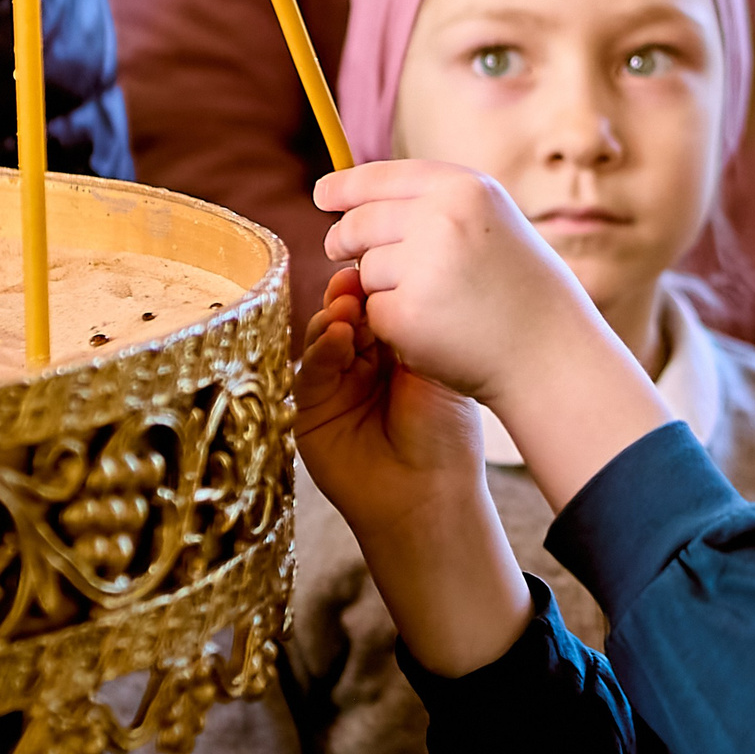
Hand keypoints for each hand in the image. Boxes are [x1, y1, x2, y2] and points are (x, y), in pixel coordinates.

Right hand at [294, 262, 533, 678]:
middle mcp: (362, 360)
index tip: (387, 260)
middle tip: (362, 277)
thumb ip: (413, 326)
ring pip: (323, 334)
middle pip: (346, 310)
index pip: (380, 300)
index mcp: (396, 346)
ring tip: (351, 306)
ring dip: (334, 316)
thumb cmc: (445, 431)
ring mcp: (334, 383)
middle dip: (352, 291)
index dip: (380, 281)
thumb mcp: (436, 366)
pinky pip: (308, 370)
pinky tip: (339, 337)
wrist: (430, 493)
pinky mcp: (309, 409)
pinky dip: (322, 349)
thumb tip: (399, 272)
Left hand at [317, 159, 594, 405]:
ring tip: (433, 303)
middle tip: (339, 250)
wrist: (551, 351)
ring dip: (382, 288)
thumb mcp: (491, 224)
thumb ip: (436, 204)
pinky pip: (372, 312)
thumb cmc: (522, 289)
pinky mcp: (408, 314)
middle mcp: (441, 219)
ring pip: (363, 272)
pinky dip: (391, 325)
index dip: (345, 187)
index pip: (381, 177)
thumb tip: (356, 197)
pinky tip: (431, 330)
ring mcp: (423, 266)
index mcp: (464, 188)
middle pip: (357, 224)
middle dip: (344, 240)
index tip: (322, 194)